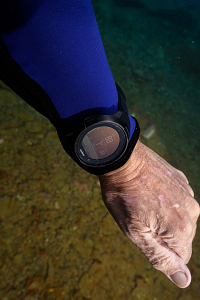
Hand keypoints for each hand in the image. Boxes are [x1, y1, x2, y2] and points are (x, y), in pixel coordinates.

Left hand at [99, 140, 198, 287]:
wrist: (123, 158)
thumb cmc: (124, 196)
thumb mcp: (136, 233)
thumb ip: (162, 258)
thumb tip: (183, 280)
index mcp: (181, 229)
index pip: (179, 257)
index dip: (158, 249)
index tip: (143, 232)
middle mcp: (192, 211)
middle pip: (180, 238)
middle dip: (161, 233)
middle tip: (140, 216)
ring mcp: (188, 193)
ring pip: (178, 219)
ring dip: (163, 216)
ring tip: (143, 202)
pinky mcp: (182, 181)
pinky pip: (177, 201)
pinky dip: (165, 201)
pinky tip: (149, 191)